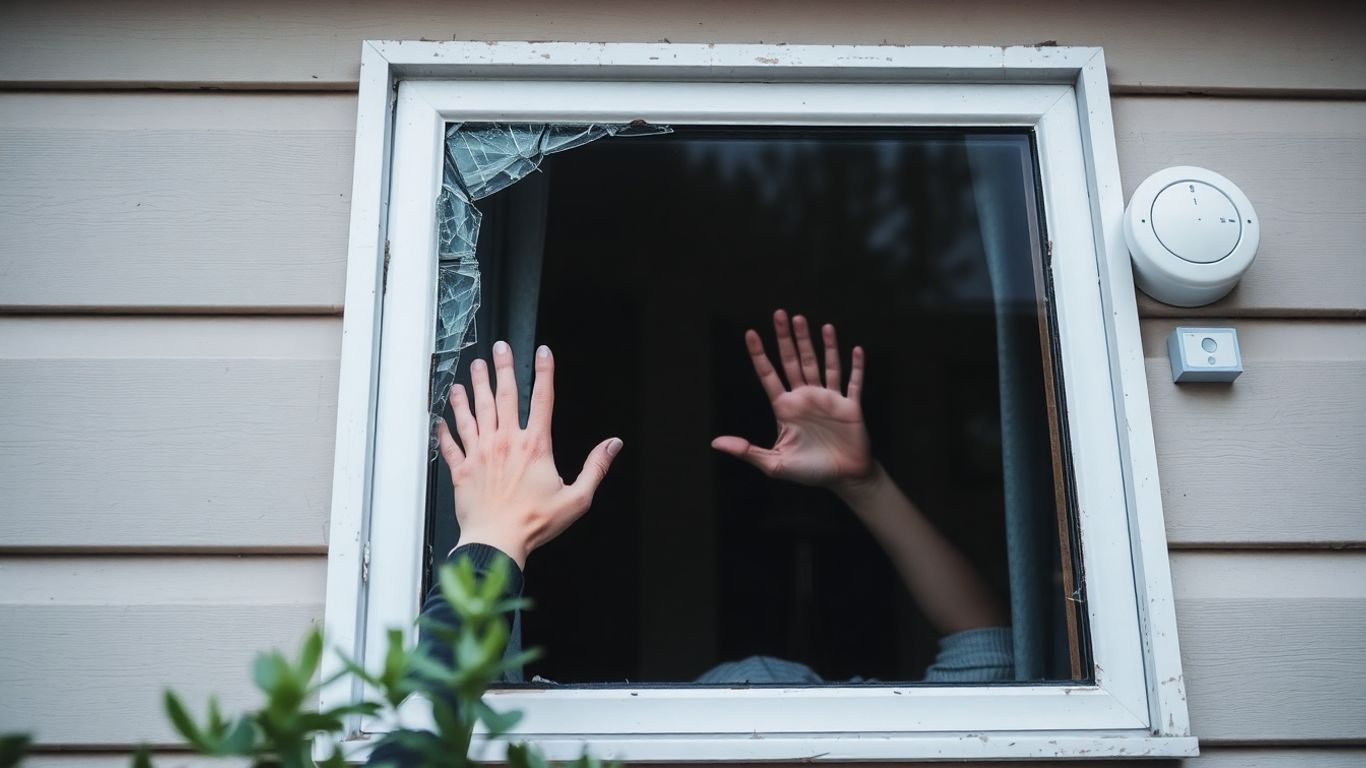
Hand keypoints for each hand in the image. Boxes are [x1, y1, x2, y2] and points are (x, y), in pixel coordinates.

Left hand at [436, 341, 622, 567]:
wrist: (496, 542)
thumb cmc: (535, 523)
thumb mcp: (576, 498)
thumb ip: (596, 468)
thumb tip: (613, 445)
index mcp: (534, 446)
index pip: (542, 399)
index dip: (545, 372)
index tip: (544, 352)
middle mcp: (505, 442)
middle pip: (503, 396)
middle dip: (502, 368)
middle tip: (499, 348)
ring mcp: (481, 453)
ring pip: (474, 412)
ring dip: (474, 387)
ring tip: (473, 369)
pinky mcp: (462, 468)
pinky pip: (451, 442)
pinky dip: (445, 427)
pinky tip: (442, 416)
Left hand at [712, 309, 872, 490]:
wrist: (844, 478)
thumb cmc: (810, 471)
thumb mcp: (774, 464)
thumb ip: (747, 451)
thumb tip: (715, 443)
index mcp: (785, 408)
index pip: (769, 375)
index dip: (759, 354)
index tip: (750, 333)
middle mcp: (805, 397)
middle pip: (794, 361)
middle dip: (787, 338)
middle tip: (781, 314)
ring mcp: (829, 399)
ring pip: (822, 364)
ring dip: (819, 344)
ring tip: (810, 322)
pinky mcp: (850, 406)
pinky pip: (853, 382)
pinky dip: (855, 366)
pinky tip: (854, 348)